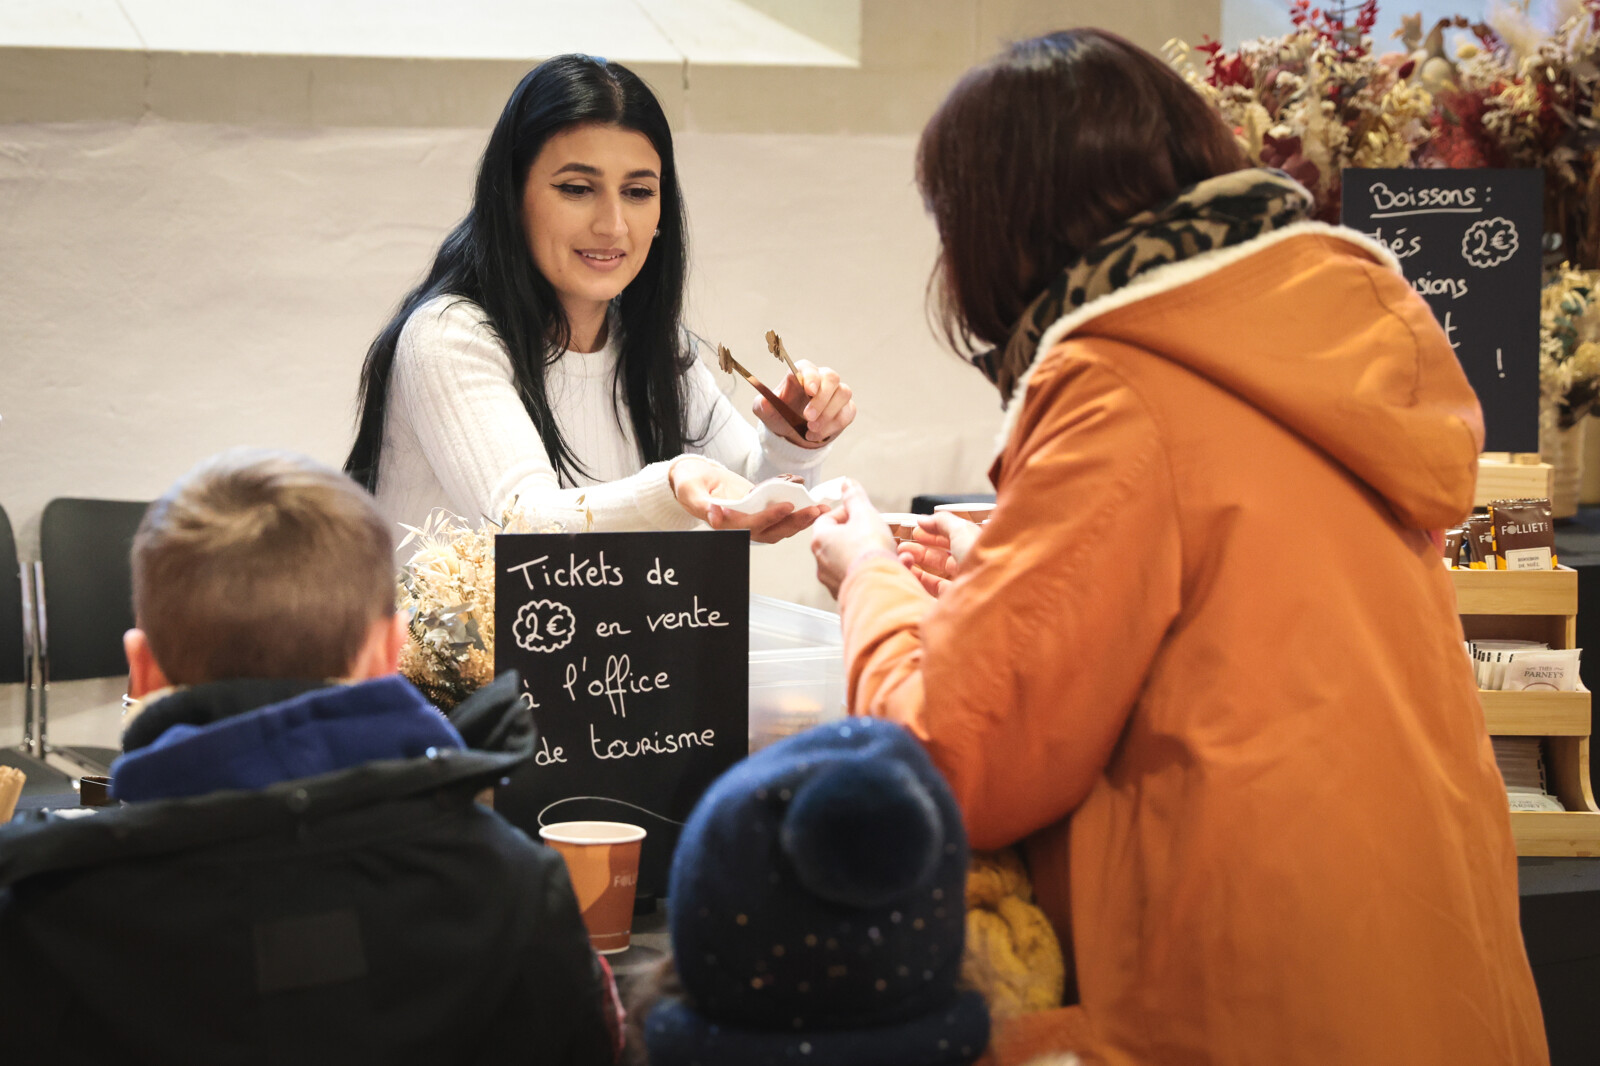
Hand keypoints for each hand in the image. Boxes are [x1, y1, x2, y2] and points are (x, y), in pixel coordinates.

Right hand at [671, 458, 825, 543]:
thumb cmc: (689, 484)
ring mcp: (752, 519)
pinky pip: (780, 513)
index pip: (750, 525)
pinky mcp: (759, 510)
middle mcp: (741, 526)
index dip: (769, 517)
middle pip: (772, 531)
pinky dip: (795, 508)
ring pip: (780, 526)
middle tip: (816, 510)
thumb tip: (715, 515)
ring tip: (821, 509)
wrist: (694, 479)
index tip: (787, 506)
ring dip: (801, 520)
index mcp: (725, 524)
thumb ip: (701, 504)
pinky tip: (810, 498)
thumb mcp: (690, 491)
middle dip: (795, 522)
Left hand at [754, 359, 855, 447]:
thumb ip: (763, 405)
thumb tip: (764, 402)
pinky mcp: (846, 408)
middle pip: (831, 378)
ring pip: (843, 393)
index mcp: (800, 374)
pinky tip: (818, 435)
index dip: (810, 377)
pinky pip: (848, 412)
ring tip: (811, 429)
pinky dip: (834, 425)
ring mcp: (836, 393)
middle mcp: (821, 379)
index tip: (809, 391)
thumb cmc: (780, 416)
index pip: (808, 368)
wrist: (792, 435)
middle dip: (821, 399)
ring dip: (828, 414)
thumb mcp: (766, 412)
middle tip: (808, 417)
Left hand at [810, 480, 896, 598]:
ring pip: (851, 561)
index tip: (860, 513)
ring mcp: (833, 580)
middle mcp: (822, 562)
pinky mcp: (847, 594)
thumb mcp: (865, 514)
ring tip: (891, 550)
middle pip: (838, 541)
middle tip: (876, 531)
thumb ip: (855, 498)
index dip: (845, 513)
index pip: (826, 519)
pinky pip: (861, 577)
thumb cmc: (869, 551)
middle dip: (859, 534)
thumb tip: (847, 484)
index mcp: (821, 539)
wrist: (878, 586)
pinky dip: (875, 570)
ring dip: (869, 554)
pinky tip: (895, 566)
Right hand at [897, 513, 980, 597]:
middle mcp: (971, 566)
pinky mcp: (953, 600)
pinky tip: (908, 573)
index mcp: (977, 548)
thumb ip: (941, 521)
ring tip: (903, 557)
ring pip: (936, 574)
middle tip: (904, 547)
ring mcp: (962, 584)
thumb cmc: (979, 555)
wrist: (988, 589)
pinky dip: (919, 580)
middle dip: (921, 550)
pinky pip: (933, 589)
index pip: (953, 540)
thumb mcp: (961, 529)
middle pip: (942, 557)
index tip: (916, 532)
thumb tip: (922, 520)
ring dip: (917, 564)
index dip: (934, 534)